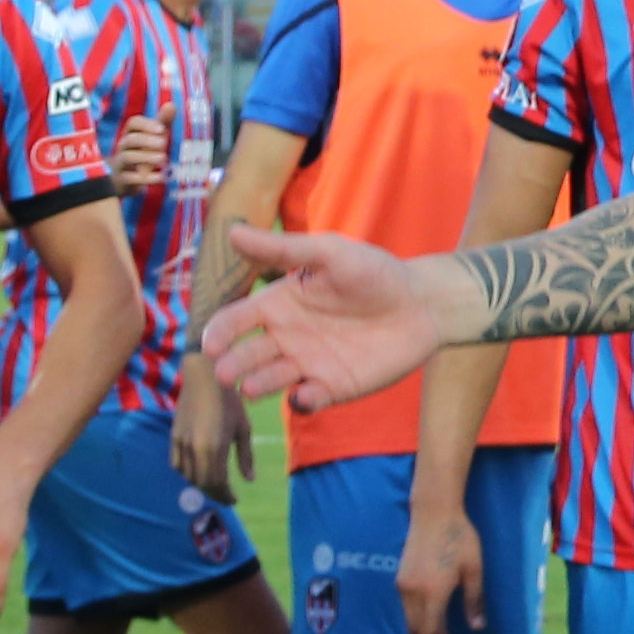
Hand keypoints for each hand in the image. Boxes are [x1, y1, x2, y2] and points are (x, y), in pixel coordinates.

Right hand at [108, 112, 170, 189]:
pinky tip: (161, 177)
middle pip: (130, 140)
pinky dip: (146, 178)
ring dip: (146, 157)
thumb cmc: (140, 153)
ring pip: (128, 157)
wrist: (121, 180)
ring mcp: (121, 164)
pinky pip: (130, 178)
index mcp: (131, 134)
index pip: (133, 123)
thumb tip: (171, 104)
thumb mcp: (151, 138)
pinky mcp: (123, 181)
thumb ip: (162, 123)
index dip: (146, 124)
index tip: (162, 128)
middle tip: (164, 143)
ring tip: (164, 158)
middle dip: (146, 140)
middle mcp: (123, 147)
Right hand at [172, 361, 251, 501]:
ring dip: (201, 484)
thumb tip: (249, 480)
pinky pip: (177, 464)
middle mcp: (194, 448)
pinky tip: (199, 471)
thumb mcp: (243, 428)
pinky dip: (188, 473)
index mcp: (214, 447)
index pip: (217, 482)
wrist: (204, 377)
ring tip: (215, 486)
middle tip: (227, 496)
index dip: (226, 495)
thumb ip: (245, 456)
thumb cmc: (230, 400)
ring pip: (188, 475)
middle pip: (202, 482)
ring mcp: (181, 443)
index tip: (235, 499)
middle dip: (215, 493)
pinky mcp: (173, 436)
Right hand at [203, 224, 454, 412]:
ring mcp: (307, 365)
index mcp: (278, 304)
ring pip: (270, 380)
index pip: (235, 321)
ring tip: (251, 387)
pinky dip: (303, 402)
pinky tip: (303, 395)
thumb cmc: (375, 273)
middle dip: (231, 365)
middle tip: (225, 373)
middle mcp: (285, 338)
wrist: (423, 303)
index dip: (219, 332)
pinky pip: (309, 400)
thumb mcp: (331, 254)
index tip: (211, 343)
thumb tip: (232, 231)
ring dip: (258, 385)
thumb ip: (284, 249)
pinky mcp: (332, 387)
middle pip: (246, 355)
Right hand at [398, 504, 488, 633]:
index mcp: (432, 593)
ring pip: (410, 623)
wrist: (434, 512)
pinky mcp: (400, 579)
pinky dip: (418, 623)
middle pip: (418, 633)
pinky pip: (406, 611)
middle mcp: (412, 593)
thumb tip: (477, 628)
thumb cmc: (460, 537)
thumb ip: (474, 601)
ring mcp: (402, 586)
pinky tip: (433, 624)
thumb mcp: (474, 569)